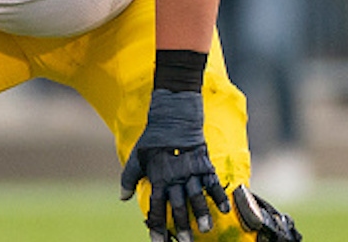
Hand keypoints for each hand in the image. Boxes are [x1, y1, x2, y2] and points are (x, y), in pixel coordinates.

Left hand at [120, 90, 231, 241]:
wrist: (173, 116)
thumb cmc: (153, 139)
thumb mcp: (137, 157)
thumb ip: (129, 178)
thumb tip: (123, 198)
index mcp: (157, 177)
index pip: (156, 207)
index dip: (157, 226)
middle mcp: (174, 177)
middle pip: (178, 205)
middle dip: (181, 226)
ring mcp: (190, 170)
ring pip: (196, 196)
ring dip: (201, 213)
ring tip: (205, 229)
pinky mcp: (204, 163)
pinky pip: (213, 181)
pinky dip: (219, 195)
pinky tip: (224, 209)